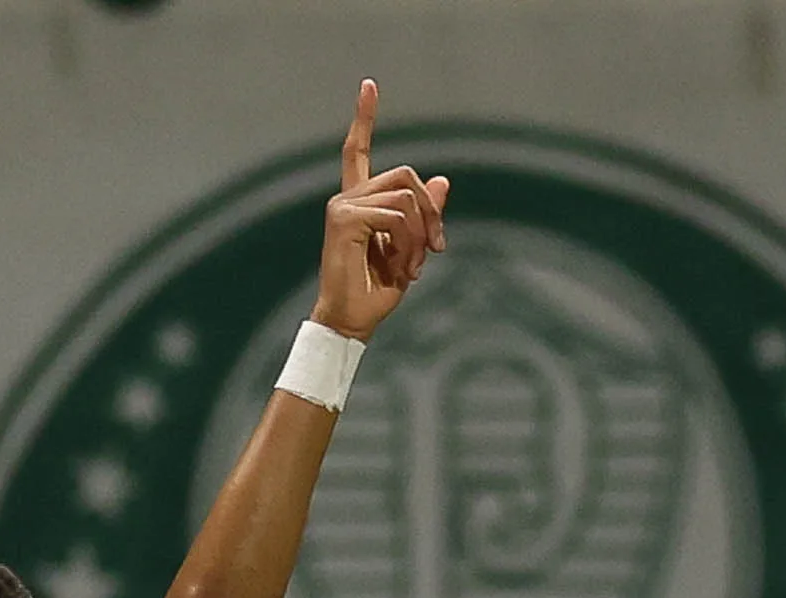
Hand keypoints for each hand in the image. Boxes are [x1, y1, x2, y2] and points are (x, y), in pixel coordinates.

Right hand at [310, 79, 449, 341]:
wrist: (351, 323)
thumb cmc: (375, 294)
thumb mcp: (410, 251)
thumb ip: (424, 215)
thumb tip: (443, 179)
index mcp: (358, 202)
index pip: (357, 151)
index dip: (364, 118)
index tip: (369, 85)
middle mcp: (346, 198)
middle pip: (406, 175)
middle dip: (431, 212)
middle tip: (436, 250)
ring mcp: (343, 206)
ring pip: (406, 198)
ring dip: (421, 235)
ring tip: (415, 268)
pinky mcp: (344, 220)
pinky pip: (396, 217)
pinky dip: (409, 245)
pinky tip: (405, 270)